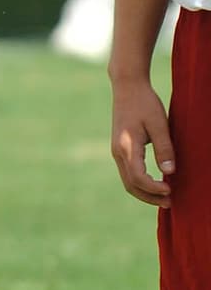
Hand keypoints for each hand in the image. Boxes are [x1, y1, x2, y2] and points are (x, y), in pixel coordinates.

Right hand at [110, 77, 175, 205]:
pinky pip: (128, 173)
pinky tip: (155, 183)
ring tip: (164, 197)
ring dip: (145, 192)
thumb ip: (164, 148)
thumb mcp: (159, 124)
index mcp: (126, 147)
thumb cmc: (145, 103)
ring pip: (128, 181)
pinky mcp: (120, 149)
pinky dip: (141, 183)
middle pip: (131, 185)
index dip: (154, 188)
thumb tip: (170, 172)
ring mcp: (117, 151)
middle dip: (149, 197)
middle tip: (170, 202)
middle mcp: (118, 152)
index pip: (138, 177)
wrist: (127, 87)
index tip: (171, 190)